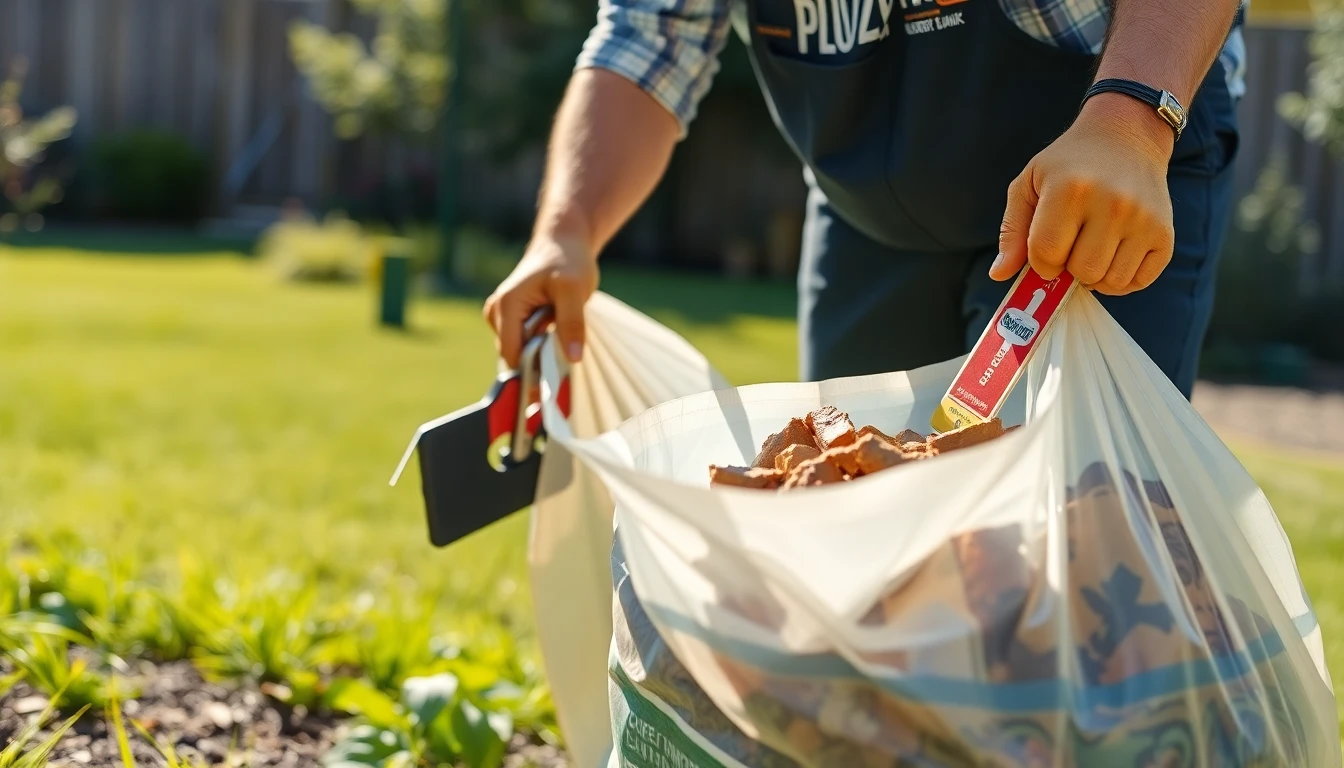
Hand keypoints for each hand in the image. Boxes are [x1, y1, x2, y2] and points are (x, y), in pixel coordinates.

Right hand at [483, 234, 597, 367]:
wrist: (563, 243)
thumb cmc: (568, 262)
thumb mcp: (575, 290)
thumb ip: (572, 323)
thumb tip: (572, 358)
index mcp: (506, 306)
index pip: (512, 354)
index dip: (533, 371)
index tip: (556, 380)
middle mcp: (496, 312)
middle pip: (514, 355)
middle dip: (538, 363)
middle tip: (565, 356)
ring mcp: (501, 315)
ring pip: (519, 350)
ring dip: (540, 353)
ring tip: (561, 336)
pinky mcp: (510, 318)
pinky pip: (523, 342)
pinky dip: (540, 345)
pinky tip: (554, 332)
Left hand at [992, 93, 1175, 294]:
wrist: (1126, 135)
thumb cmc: (1068, 164)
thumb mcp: (1029, 184)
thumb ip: (1012, 231)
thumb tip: (999, 275)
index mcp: (1071, 190)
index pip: (1045, 254)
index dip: (1040, 261)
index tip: (1045, 248)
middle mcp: (1112, 203)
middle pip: (1081, 272)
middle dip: (1068, 268)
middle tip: (1071, 245)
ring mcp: (1143, 219)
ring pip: (1110, 281)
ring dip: (1094, 275)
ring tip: (1091, 249)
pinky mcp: (1164, 233)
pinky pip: (1138, 282)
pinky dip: (1121, 280)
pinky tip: (1112, 256)